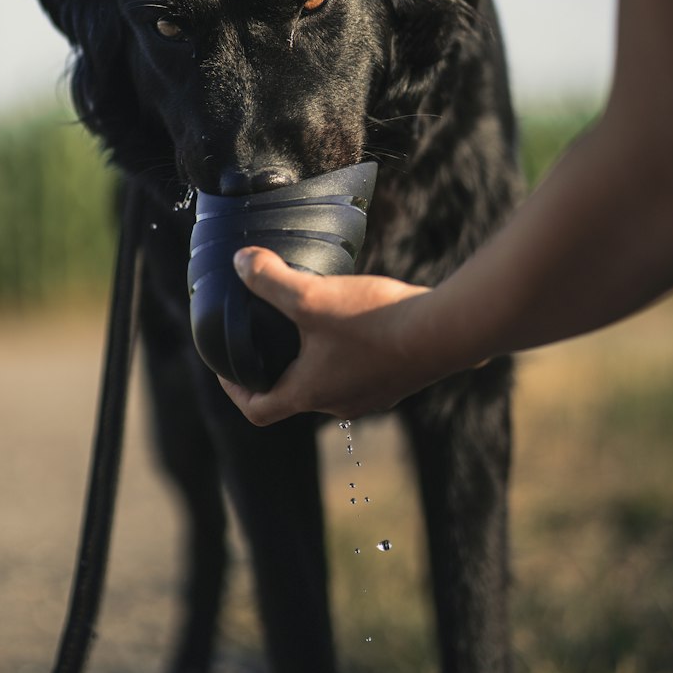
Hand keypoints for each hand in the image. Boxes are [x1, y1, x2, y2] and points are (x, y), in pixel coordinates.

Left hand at [217, 247, 432, 424]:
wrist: (445, 333)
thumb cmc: (375, 322)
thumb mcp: (312, 296)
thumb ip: (270, 280)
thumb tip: (239, 262)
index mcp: (309, 392)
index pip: (258, 409)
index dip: (235, 390)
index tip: (227, 369)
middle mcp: (339, 404)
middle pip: (294, 394)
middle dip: (277, 367)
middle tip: (267, 335)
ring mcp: (372, 395)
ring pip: (331, 381)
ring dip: (315, 359)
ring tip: (311, 322)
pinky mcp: (398, 380)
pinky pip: (363, 371)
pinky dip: (349, 352)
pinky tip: (357, 320)